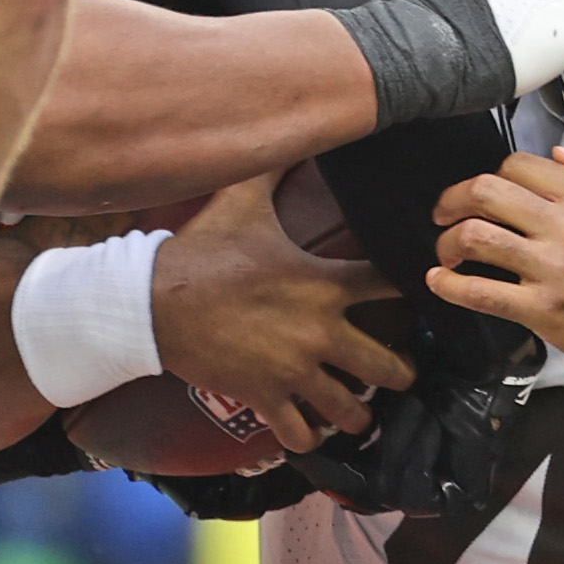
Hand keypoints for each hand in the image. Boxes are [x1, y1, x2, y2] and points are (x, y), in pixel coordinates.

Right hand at [149, 175, 413, 453]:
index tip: (414, 296)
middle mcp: (320, 331)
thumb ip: (272, 170)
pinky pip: (302, 434)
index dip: (409, 291)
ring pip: (352, 410)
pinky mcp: (264, 397)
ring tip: (356, 408)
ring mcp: (294, 369)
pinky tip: (310, 430)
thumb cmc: (199, 253)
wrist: (149, 301)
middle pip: (391, 366)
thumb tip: (283, 125)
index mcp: (324, 283)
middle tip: (397, 371)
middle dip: (400, 372)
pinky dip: (309, 437)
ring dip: (358, 412)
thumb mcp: (240, 204)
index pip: (391, 286)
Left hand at [430, 147, 563, 378]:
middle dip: (454, 199)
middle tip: (446, 212)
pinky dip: (450, 285)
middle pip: (484, 192)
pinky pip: (482, 292)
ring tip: (446, 250)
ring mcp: (551, 268)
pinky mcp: (542, 308)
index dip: (494, 175)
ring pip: (475, 237)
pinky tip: (441, 281)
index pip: (518, 166)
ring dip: (449, 241)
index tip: (485, 190)